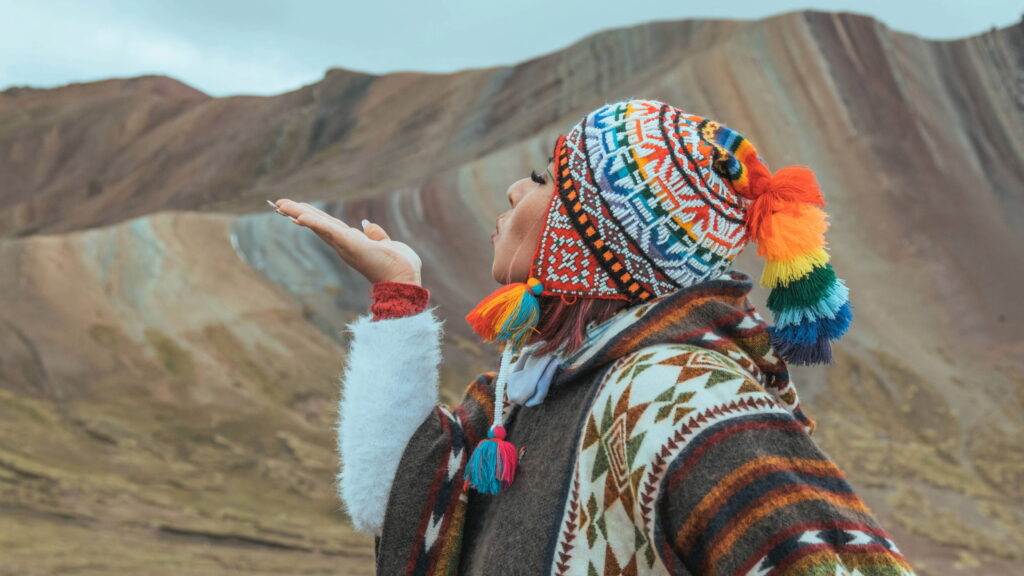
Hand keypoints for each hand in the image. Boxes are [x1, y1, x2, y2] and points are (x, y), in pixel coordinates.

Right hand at [273, 199, 422, 285]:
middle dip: (297, 213)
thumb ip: (376, 236)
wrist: (405, 280)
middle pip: (317, 223)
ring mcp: (345, 244)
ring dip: (299, 214)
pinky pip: (329, 230)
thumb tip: (368, 226)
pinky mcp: (350, 243)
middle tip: (278, 204)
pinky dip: (314, 223)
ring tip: (280, 205)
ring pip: (318, 225)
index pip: (328, 226)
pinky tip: (300, 216)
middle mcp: (344, 244)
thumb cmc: (399, 266)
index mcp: (352, 243)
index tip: (296, 210)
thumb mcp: (386, 245)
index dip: (312, 217)